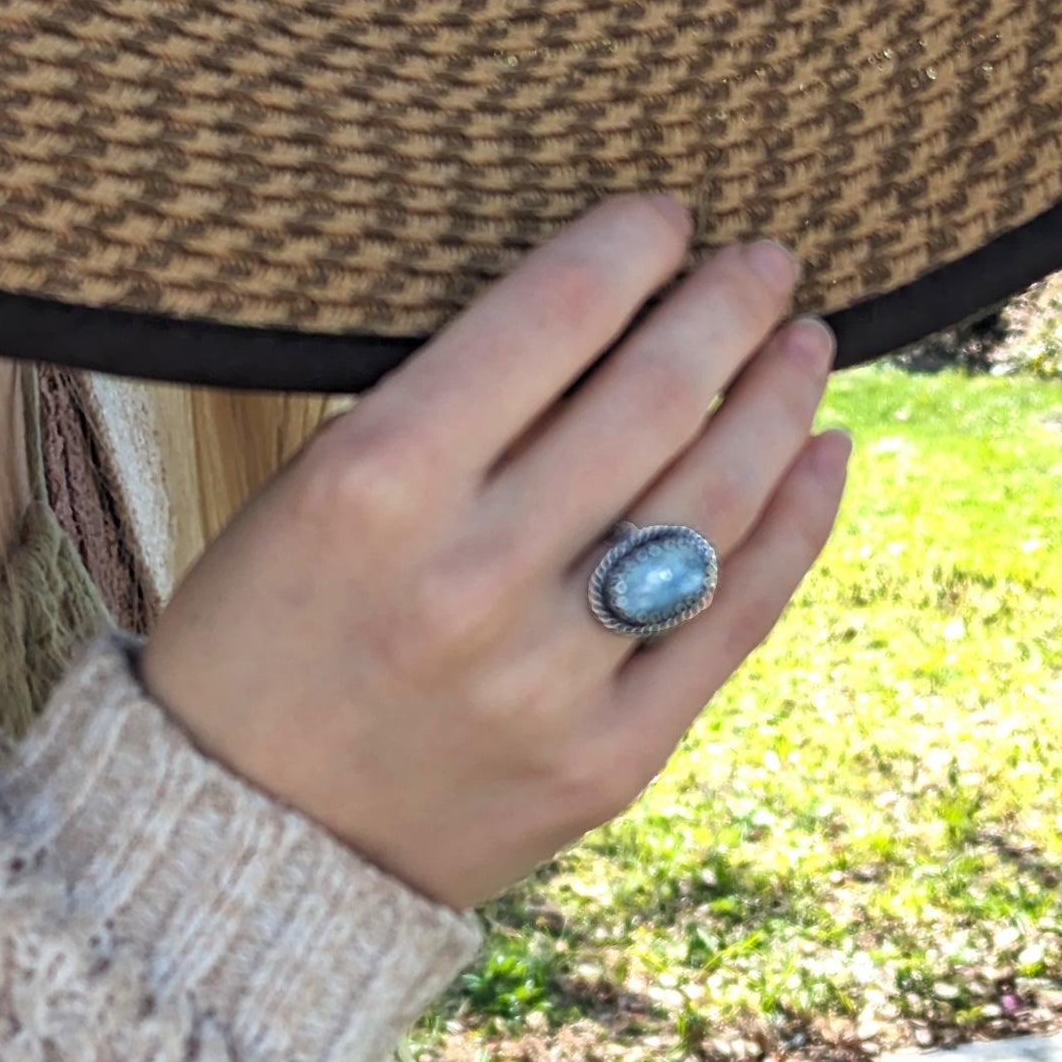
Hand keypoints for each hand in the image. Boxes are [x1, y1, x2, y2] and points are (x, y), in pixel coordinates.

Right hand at [137, 193, 849, 910]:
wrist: (240, 846)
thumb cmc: (254, 641)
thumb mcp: (302, 492)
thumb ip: (439, 413)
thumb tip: (595, 325)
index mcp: (373, 485)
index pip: (549, 317)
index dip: (630, 245)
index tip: (666, 216)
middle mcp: (470, 574)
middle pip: (654, 397)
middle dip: (726, 305)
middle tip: (764, 260)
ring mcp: (549, 677)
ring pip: (716, 500)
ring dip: (778, 400)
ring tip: (805, 343)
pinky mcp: (607, 759)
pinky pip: (733, 619)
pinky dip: (795, 526)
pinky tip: (822, 456)